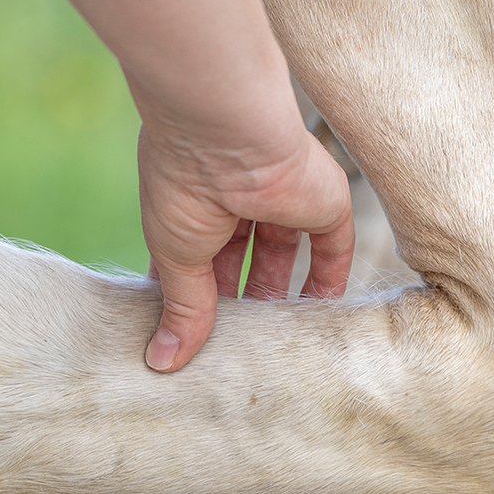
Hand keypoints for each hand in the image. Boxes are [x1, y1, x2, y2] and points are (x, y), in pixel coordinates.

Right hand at [135, 94, 353, 372]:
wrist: (226, 130)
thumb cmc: (183, 183)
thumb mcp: (175, 256)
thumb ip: (182, 309)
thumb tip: (161, 362)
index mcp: (192, 200)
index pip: (195, 256)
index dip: (193, 295)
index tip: (189, 336)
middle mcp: (235, 196)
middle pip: (241, 258)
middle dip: (237, 300)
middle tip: (233, 346)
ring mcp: (281, 197)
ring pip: (283, 253)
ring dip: (277, 294)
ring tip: (272, 343)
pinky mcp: (323, 200)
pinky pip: (332, 248)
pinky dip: (327, 281)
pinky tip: (319, 315)